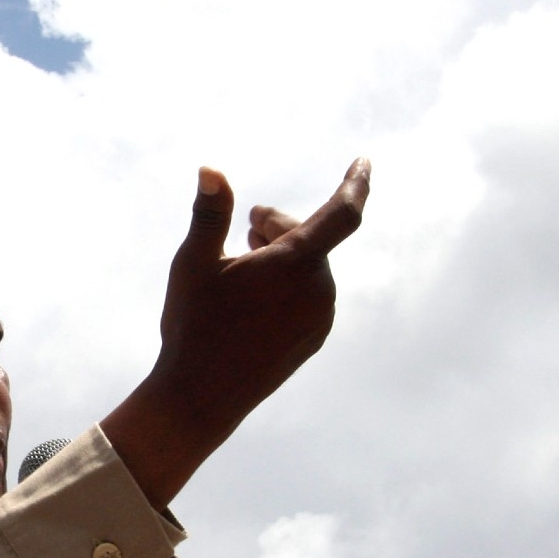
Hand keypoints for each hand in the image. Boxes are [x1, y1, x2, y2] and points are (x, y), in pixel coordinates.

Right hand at [102, 159, 369, 506]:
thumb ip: (210, 213)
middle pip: (308, 237)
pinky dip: (285, 287)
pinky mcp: (314, 338)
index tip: (364, 162)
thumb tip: (211, 169)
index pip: (342, 212)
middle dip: (275, 228)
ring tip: (242, 271)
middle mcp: (318, 289)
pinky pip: (307, 296)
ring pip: (307, 268)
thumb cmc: (194, 325)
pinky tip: (252, 301)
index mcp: (295, 263)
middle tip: (241, 233)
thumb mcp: (194, 263)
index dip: (356, 183)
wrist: (201, 396)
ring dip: (278, 259)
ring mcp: (320, 317)